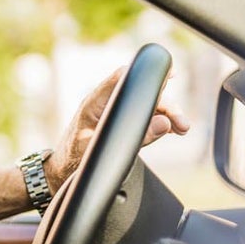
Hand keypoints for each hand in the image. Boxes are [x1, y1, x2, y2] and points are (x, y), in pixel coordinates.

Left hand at [45, 67, 190, 191]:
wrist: (62, 170)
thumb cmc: (74, 158)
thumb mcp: (99, 149)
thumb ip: (130, 138)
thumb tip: (163, 124)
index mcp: (94, 103)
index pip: (121, 78)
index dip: (145, 73)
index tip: (169, 74)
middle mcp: (105, 104)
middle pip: (141, 93)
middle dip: (165, 105)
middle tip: (182, 125)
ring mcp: (113, 112)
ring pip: (145, 105)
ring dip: (166, 115)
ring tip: (182, 129)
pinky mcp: (118, 122)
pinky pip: (143, 116)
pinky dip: (160, 121)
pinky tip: (173, 129)